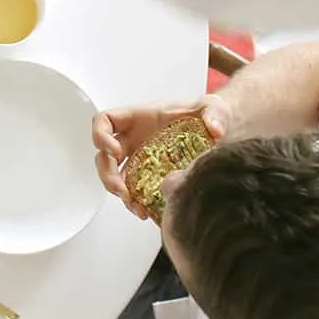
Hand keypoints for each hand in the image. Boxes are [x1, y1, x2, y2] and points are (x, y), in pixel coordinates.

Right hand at [93, 95, 231, 219]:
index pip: (104, 120)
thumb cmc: (205, 114)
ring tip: (135, 206)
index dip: (101, 136)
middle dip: (107, 174)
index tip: (115, 152)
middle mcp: (133, 139)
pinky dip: (135, 202)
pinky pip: (132, 190)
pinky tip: (145, 211)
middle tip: (122, 190)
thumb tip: (215, 130)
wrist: (217, 131)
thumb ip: (214, 113)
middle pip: (104, 155)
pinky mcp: (148, 176)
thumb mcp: (211, 107)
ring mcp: (138, 159)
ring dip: (118, 192)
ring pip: (114, 176)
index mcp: (138, 118)